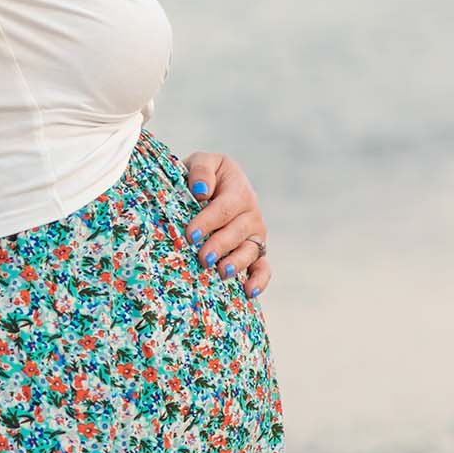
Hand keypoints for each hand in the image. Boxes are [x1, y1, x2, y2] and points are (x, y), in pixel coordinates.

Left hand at [181, 149, 271, 298]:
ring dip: (237, 263)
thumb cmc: (202, 176)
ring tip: (222, 272)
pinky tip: (248, 291)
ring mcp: (254, 233)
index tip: (190, 234)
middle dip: (220, 245)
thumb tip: (200, 191)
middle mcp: (250, 212)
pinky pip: (263, 267)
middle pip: (238, 231)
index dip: (208, 221)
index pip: (226, 207)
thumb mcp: (202, 162)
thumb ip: (201, 170)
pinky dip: (259, 279)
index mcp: (238, 189)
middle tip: (202, 257)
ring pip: (251, 250)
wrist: (209, 186)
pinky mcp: (255, 251)